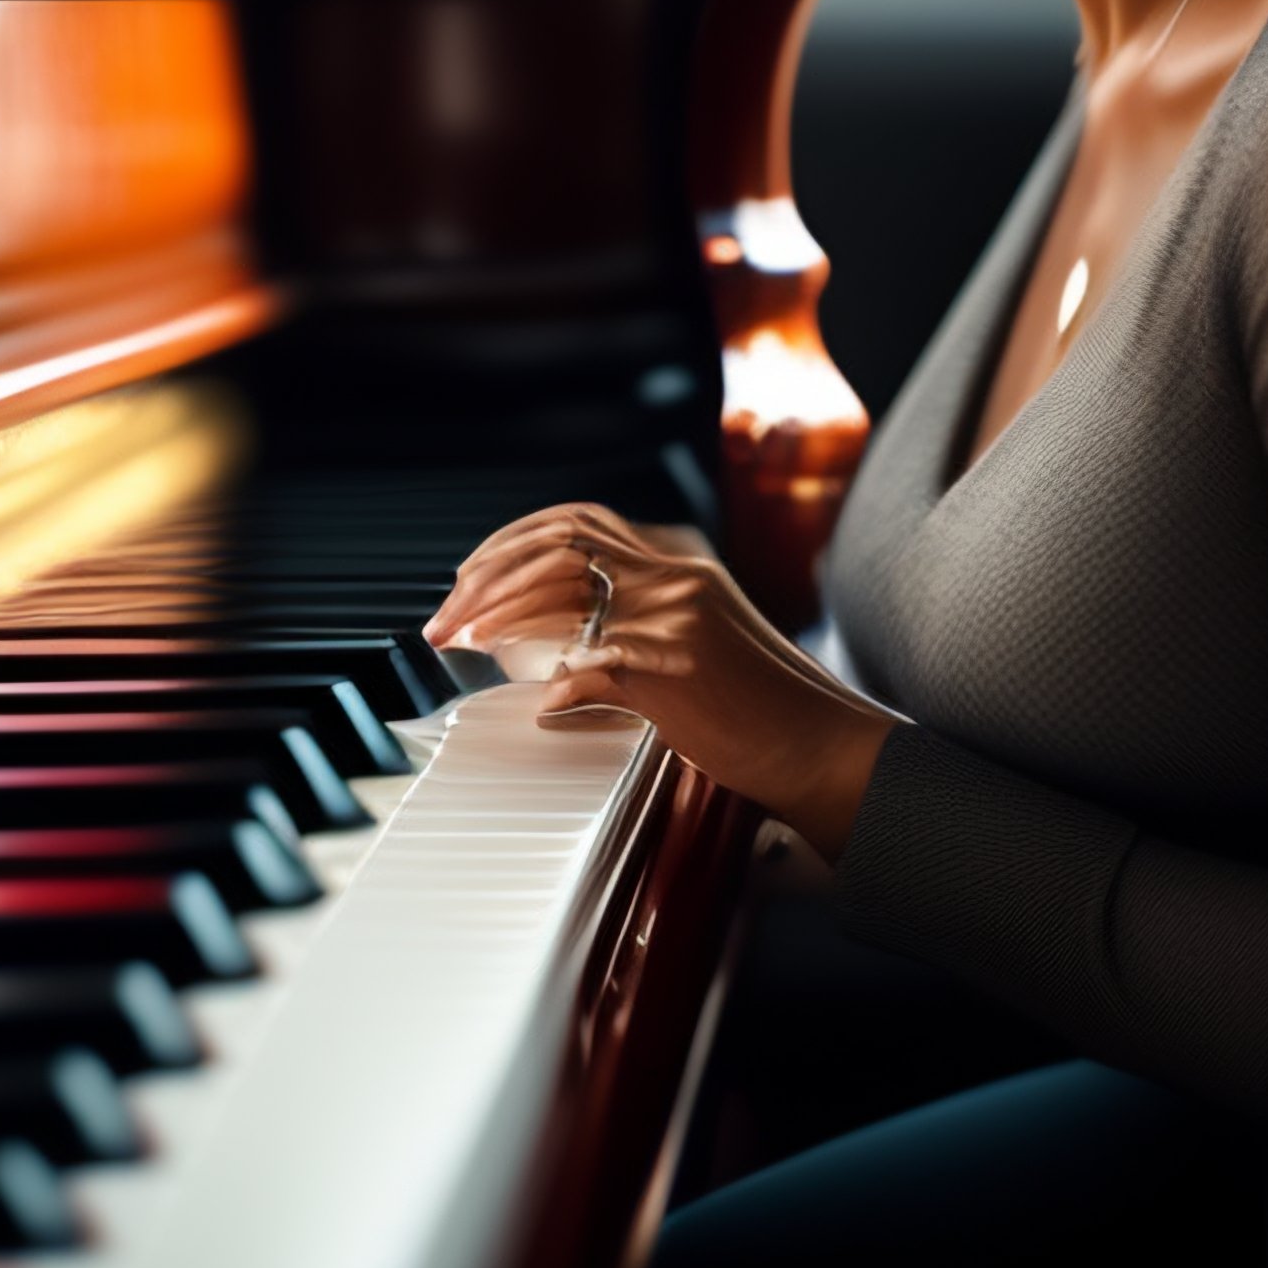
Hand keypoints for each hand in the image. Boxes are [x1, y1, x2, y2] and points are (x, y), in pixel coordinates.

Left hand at [422, 503, 895, 861]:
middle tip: (446, 614)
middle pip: (559, 541)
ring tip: (460, 641)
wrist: (821, 747)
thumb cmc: (759, 711)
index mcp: (680, 564)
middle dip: (488, 573)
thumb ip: (632, 635)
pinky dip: (557, 681)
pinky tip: (542, 705)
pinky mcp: (674, 664)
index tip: (471, 574)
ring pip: (562, 583)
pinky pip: (591, 662)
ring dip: (497, 612)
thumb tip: (556, 660)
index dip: (514, 541)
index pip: (580, 520)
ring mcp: (675, 615)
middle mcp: (676, 576)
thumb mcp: (696, 649)